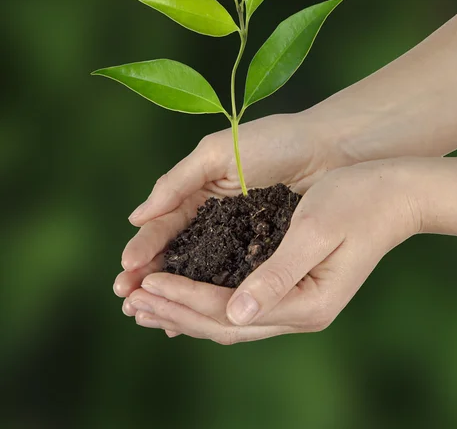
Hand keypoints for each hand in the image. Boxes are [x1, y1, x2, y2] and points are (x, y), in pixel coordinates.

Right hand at [113, 111, 358, 302]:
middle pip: (175, 254)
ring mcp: (237, 238)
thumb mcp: (217, 153)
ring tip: (153, 318)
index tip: (125, 274)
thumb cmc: (272, 141)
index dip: (143, 249)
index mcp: (196, 192)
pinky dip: (214, 296)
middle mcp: (212, 219)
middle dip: (150, 278)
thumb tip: (135, 217)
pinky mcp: (263, 254)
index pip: (162, 227)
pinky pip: (234, 279)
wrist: (328, 148)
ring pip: (200, 272)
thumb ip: (177, 182)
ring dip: (176, 294)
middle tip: (128, 303)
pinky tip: (197, 318)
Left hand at [123, 158, 419, 342]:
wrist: (395, 195)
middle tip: (130, 300)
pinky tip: (184, 294)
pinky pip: (240, 304)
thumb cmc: (358, 201)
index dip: (183, 298)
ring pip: (228, 319)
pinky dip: (206, 300)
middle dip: (174, 310)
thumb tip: (235, 314)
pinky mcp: (294, 287)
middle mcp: (299, 312)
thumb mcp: (317, 231)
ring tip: (145, 303)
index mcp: (306, 303)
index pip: (227, 310)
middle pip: (223, 324)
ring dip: (185, 310)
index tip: (145, 284)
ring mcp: (297, 303)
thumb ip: (277, 274)